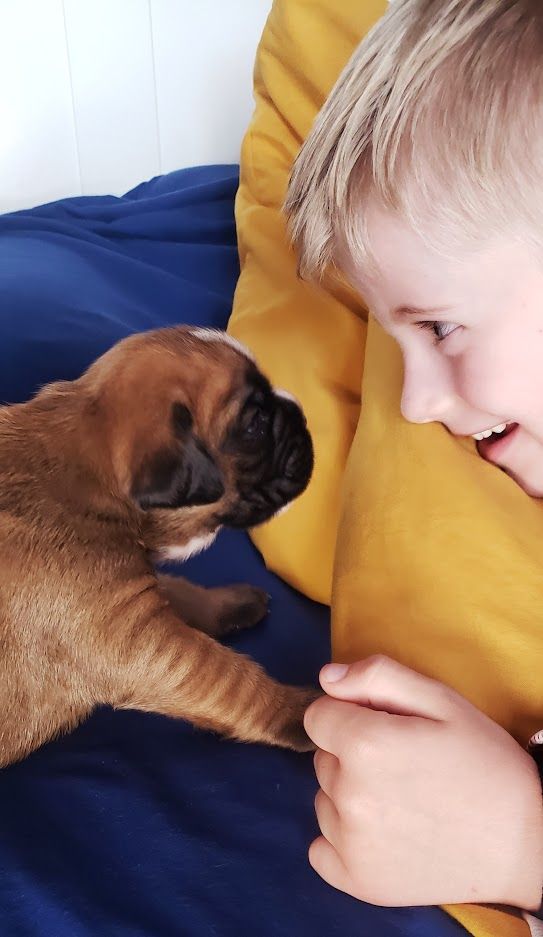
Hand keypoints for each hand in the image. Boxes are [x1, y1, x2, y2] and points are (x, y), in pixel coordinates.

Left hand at [304, 655, 542, 908]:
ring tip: (402, 800)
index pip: (318, 717)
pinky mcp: (358, 880)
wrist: (526, 841)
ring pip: (324, 800)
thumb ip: (377, 676)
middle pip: (322, 758)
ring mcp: (351, 844)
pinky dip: (344, 840)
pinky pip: (321, 849)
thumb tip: (327, 677)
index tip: (383, 727)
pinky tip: (385, 833)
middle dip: (351, 754)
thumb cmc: (485, 762)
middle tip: (403, 764)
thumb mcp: (441, 700)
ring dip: (349, 796)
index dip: (349, 715)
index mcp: (365, 744)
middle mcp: (350, 796)